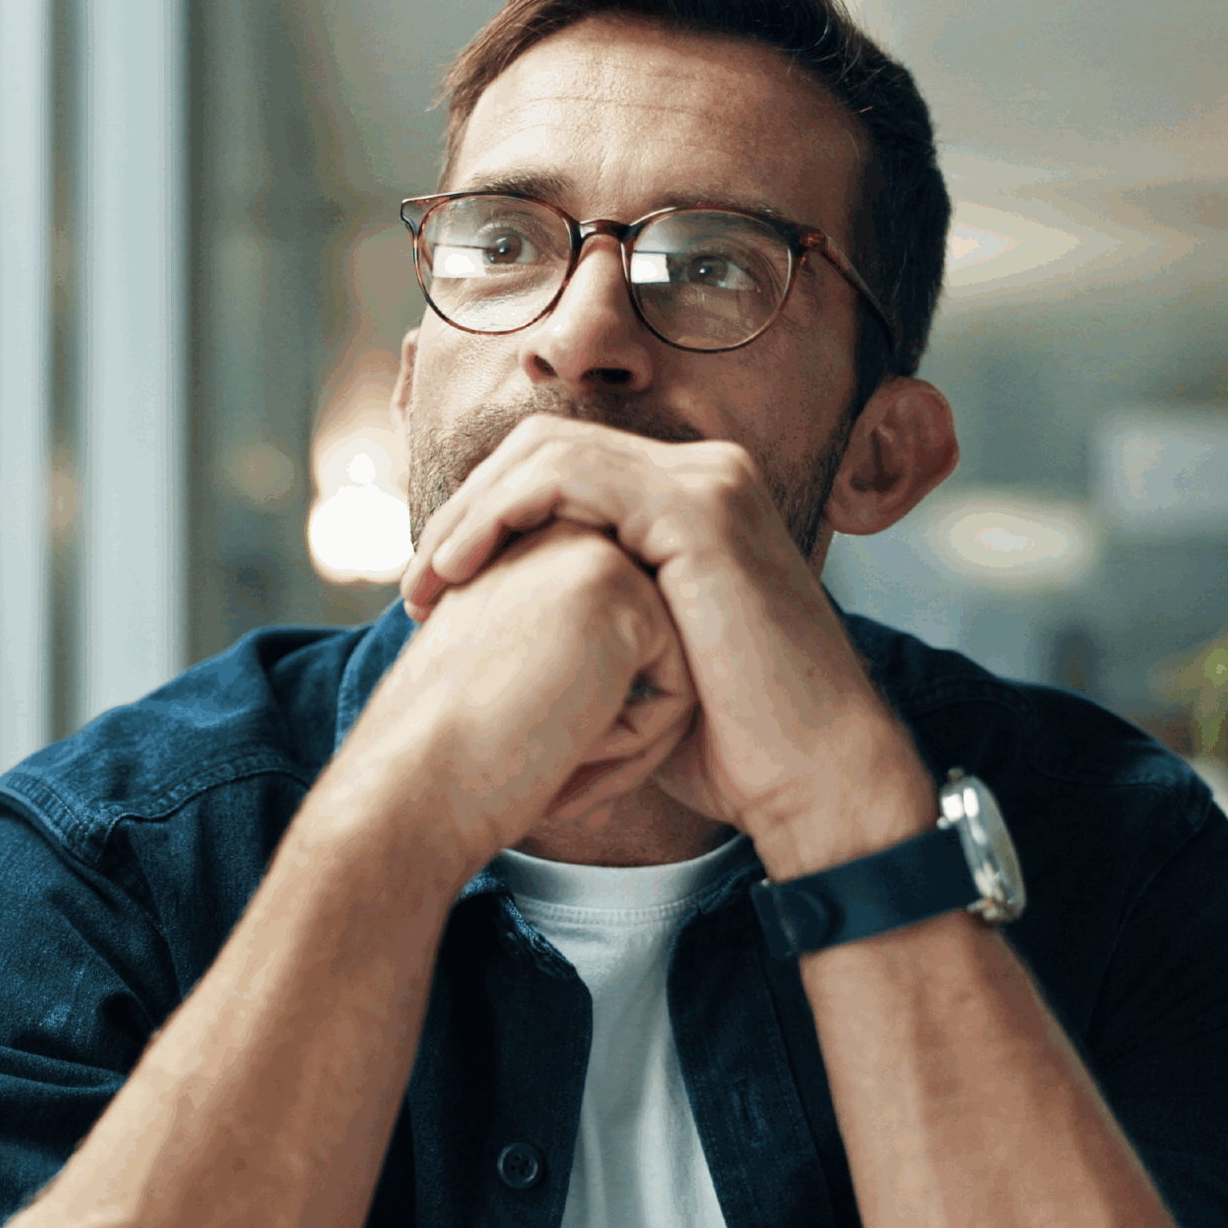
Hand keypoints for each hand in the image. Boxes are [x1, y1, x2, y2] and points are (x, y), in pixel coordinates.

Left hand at [398, 415, 933, 871]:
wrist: (811, 780)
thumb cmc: (725, 742)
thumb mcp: (636, 659)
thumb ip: (585, 613)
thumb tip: (497, 618)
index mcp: (688, 501)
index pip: (558, 469)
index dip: (483, 516)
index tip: (435, 590)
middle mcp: (703, 475)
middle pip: (543, 448)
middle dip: (466, 508)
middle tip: (416, 586)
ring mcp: (707, 482)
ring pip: (546, 452)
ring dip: (470, 511)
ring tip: (427, 582)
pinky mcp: (699, 508)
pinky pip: (568, 475)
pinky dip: (501, 512)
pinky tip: (463, 567)